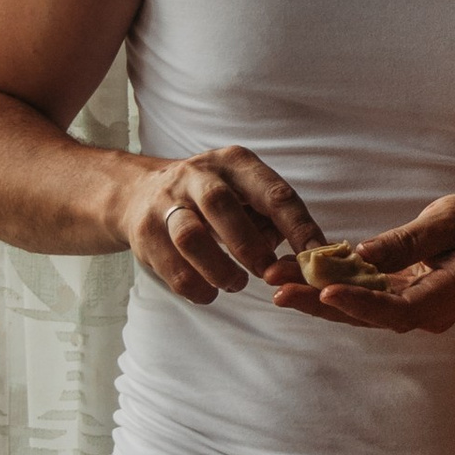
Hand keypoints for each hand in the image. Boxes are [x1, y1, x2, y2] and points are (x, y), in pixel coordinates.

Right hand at [123, 147, 321, 302]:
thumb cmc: (211, 200)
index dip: (299, 229)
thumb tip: (299, 256)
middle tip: (267, 273)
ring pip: (190, 237)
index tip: (315, 259)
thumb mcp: (243, 194)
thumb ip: (271, 219)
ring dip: (220, 269)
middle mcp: (198, 174)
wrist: (139, 193)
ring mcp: (166, 202)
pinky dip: (196, 287)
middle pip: (221, 206)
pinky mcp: (144, 232)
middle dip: (249, 247)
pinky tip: (209, 291)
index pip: (274, 194)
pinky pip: (172, 267)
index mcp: (234, 163)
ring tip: (236, 283)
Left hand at [267, 193, 454, 336]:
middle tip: (278, 290)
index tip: (327, 290)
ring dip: (314, 295)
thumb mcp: (451, 221)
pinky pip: (358, 295)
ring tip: (276, 280)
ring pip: (356, 308)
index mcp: (444, 299)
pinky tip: (296, 272)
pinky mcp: (395, 297)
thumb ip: (409, 241)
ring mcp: (408, 309)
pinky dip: (328, 284)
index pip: (397, 310)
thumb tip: (363, 253)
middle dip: (319, 302)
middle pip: (365, 315)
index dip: (360, 303)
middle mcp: (423, 313)